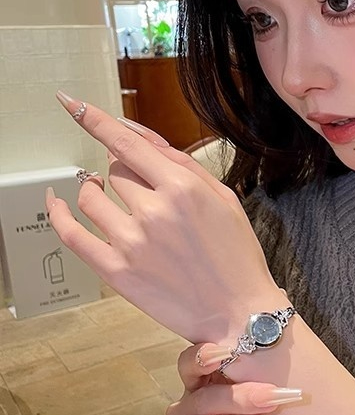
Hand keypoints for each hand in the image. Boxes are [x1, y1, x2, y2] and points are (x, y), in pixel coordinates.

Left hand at [46, 92, 284, 344]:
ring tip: (108, 196)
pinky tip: (56, 202)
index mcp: (182, 188)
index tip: (71, 103)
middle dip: (123, 170)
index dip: (94, 119)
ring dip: (95, 189)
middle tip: (142, 189)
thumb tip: (135, 132)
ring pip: (90, 197)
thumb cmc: (236, 254)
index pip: (126, 142)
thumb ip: (180, 160)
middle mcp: (154, 211)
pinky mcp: (116, 271)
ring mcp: (131, 242)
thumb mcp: (222, 197)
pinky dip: (57, 214)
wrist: (238, 312)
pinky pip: (71, 234)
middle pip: (114, 169)